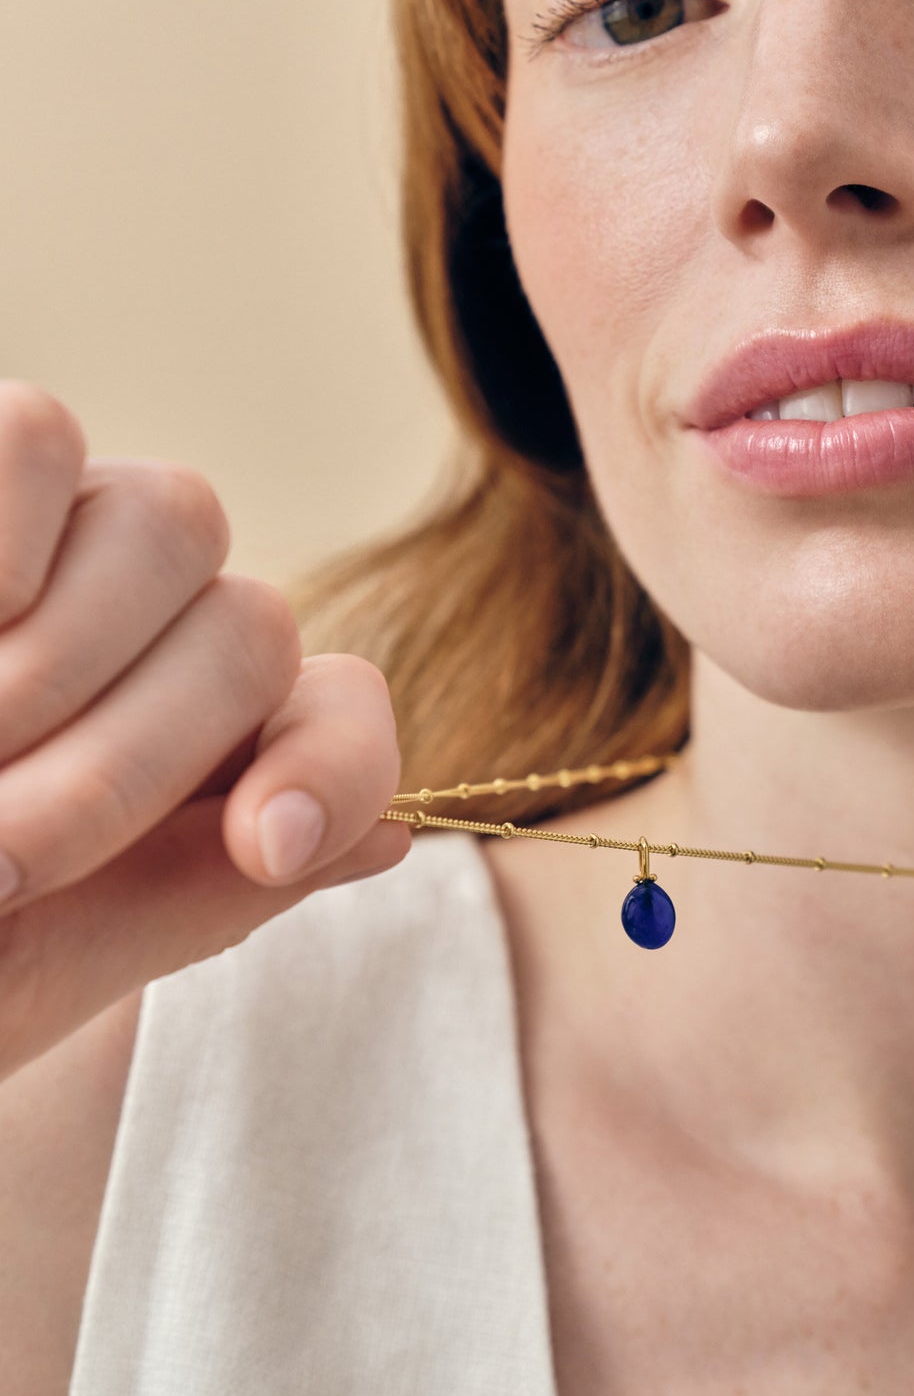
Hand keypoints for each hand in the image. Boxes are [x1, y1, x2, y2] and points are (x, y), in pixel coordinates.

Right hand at [0, 380, 411, 1080]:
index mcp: (190, 747)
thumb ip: (199, 897)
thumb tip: (393, 838)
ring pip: (178, 518)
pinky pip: (38, 436)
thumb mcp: (40, 959)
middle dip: (137, 755)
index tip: (265, 841)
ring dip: (63, 656)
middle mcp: (146, 631)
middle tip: (0, 854)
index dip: (332, 767)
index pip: (338, 712)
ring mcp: (52, 545)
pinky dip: (5, 536)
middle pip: (257, 625)